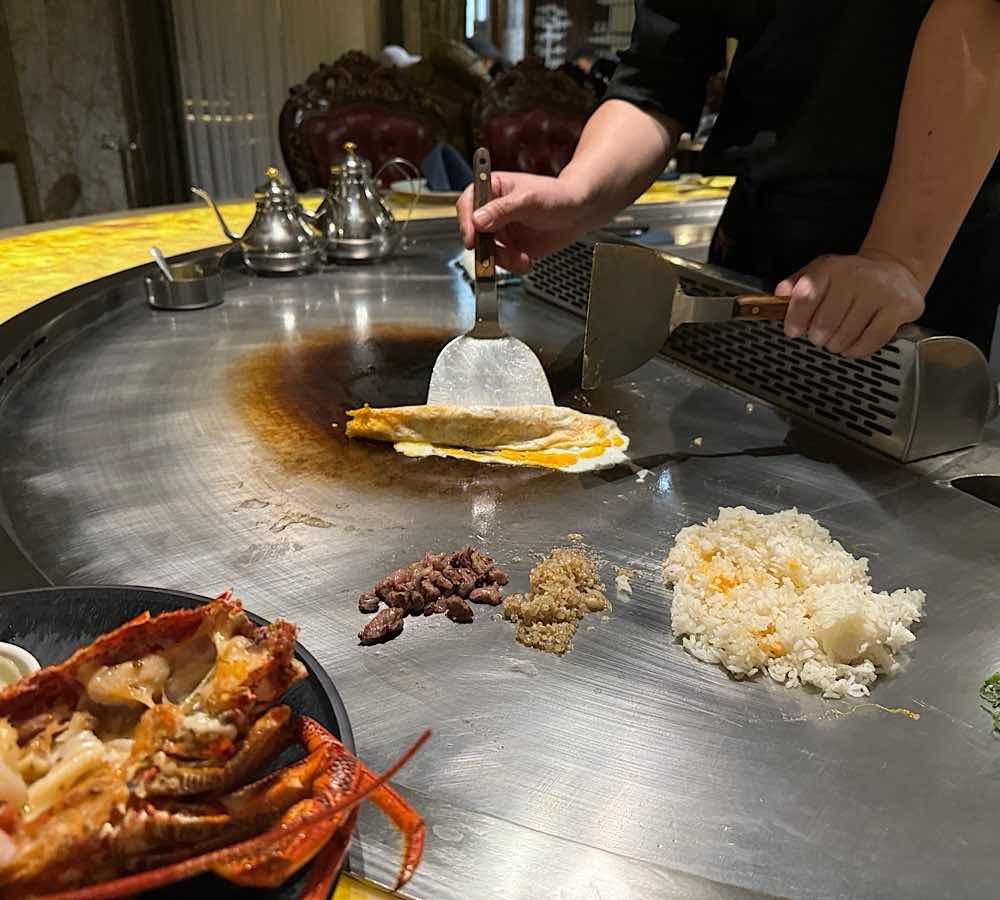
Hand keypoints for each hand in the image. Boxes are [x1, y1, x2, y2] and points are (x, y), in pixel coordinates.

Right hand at [456, 172, 589, 272]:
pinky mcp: (510, 247)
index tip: (472, 237)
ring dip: (501, 259)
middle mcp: (492, 211)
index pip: (468, 204)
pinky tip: (526, 261)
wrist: (578, 213)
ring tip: (520, 258)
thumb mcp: (529, 200)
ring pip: (486, 251)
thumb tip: (478, 220)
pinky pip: (501, 261)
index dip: (466, 221)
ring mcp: (500, 230)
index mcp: (492, 189)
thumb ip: (502, 210)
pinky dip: (512, 265)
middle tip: (493, 256)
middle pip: (473, 232)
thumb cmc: (557, 196)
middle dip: (485, 247)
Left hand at [775, 250, 925, 356]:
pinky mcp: (898, 308)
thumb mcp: (820, 272)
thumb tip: (779, 294)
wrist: (895, 269)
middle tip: (820, 336)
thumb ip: (796, 284)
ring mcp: (879, 292)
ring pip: (846, 336)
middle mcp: (856, 277)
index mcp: (831, 268)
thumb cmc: (850, 278)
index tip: (793, 330)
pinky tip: (853, 346)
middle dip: (817, 337)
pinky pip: (871, 340)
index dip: (796, 319)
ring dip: (836, 346)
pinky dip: (857, 350)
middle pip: (825, 324)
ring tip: (837, 340)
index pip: (806, 297)